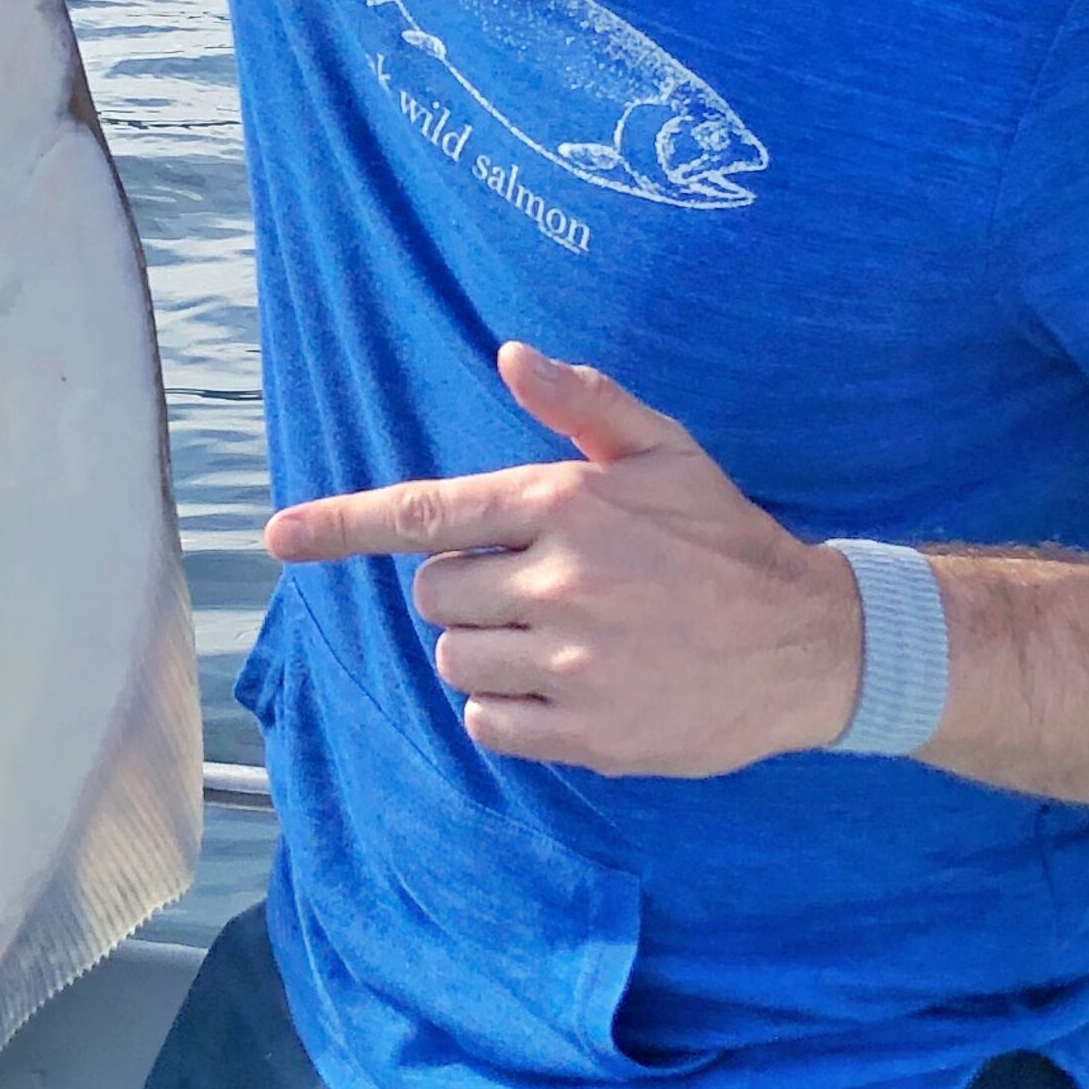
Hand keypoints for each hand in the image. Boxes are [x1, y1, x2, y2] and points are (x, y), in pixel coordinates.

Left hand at [264, 342, 863, 778]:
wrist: (811, 646)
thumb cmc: (727, 540)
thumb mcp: (668, 452)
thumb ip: (586, 403)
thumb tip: (510, 354)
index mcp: (567, 504)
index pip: (426, 513)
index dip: (340, 525)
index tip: (277, 537)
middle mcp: (560, 581)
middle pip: (435, 594)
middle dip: (469, 592)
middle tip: (538, 588)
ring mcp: (572, 664)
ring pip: (455, 660)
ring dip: (486, 651)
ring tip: (561, 639)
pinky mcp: (588, 733)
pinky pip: (488, 723)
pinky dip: (507, 710)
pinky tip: (565, 689)